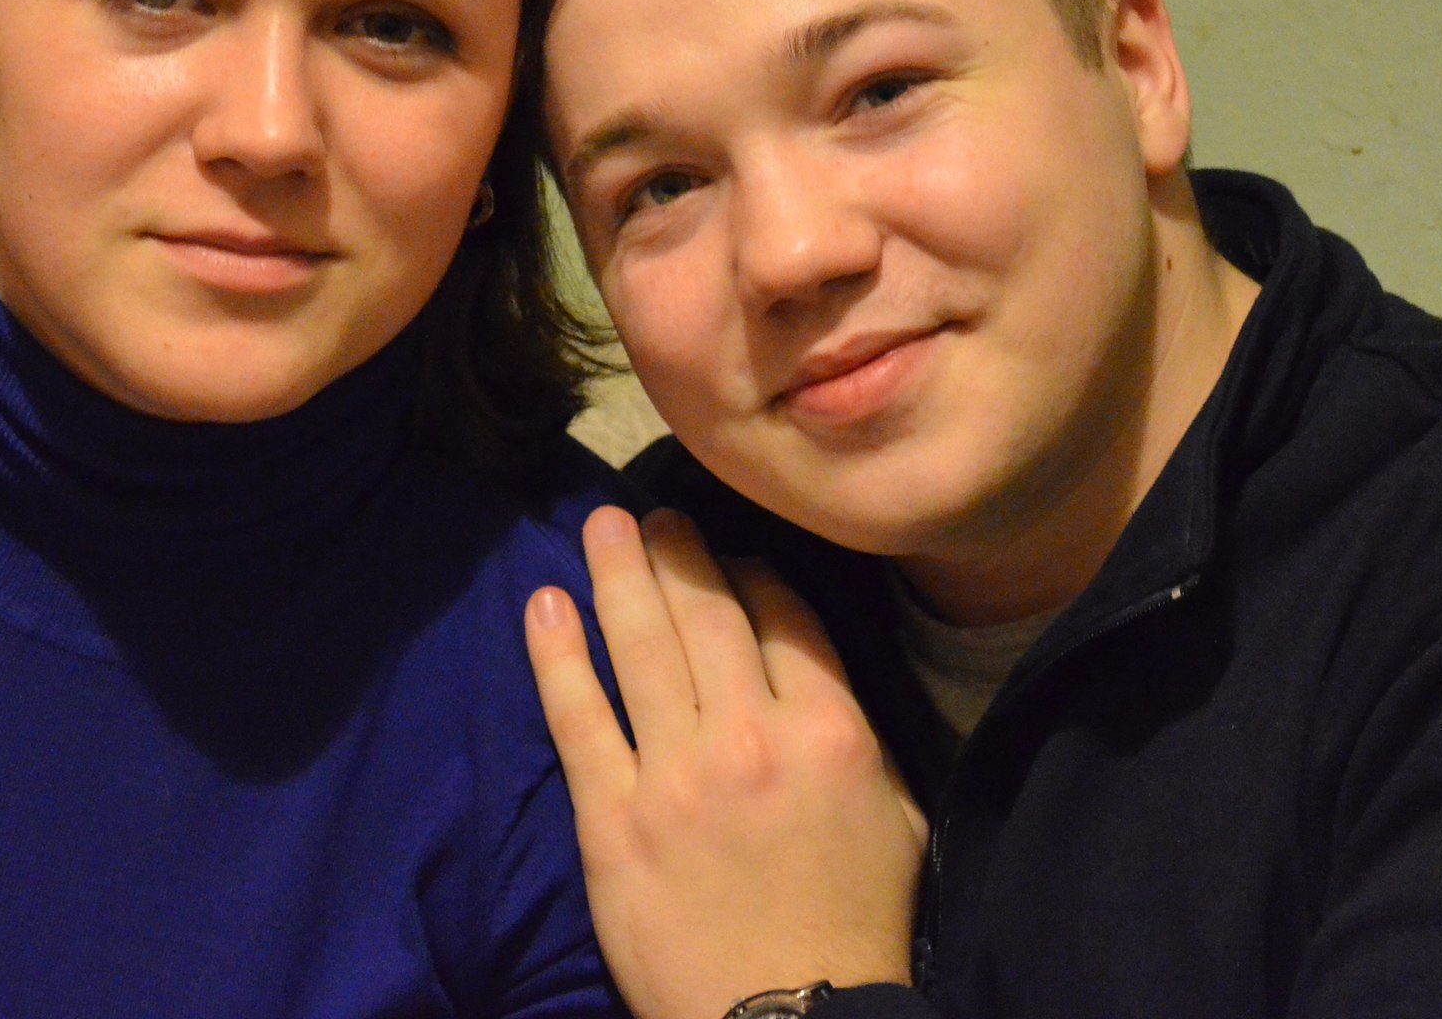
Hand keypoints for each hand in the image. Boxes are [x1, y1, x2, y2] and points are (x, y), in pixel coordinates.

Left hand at [525, 506, 926, 1018]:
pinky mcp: (614, 820)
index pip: (785, 618)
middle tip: (654, 514)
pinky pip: (578, 717)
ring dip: (618, 574)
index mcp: (829, 732)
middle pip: (708, 615)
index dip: (753, 574)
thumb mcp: (897, 817)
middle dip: (679, 553)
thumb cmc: (855, 926)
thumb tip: (817, 675)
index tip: (731, 556)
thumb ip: (857, 735)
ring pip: (641, 647)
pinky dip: (558, 654)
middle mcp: (751, 736)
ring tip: (602, 527)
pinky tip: (544, 603)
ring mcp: (675, 775)